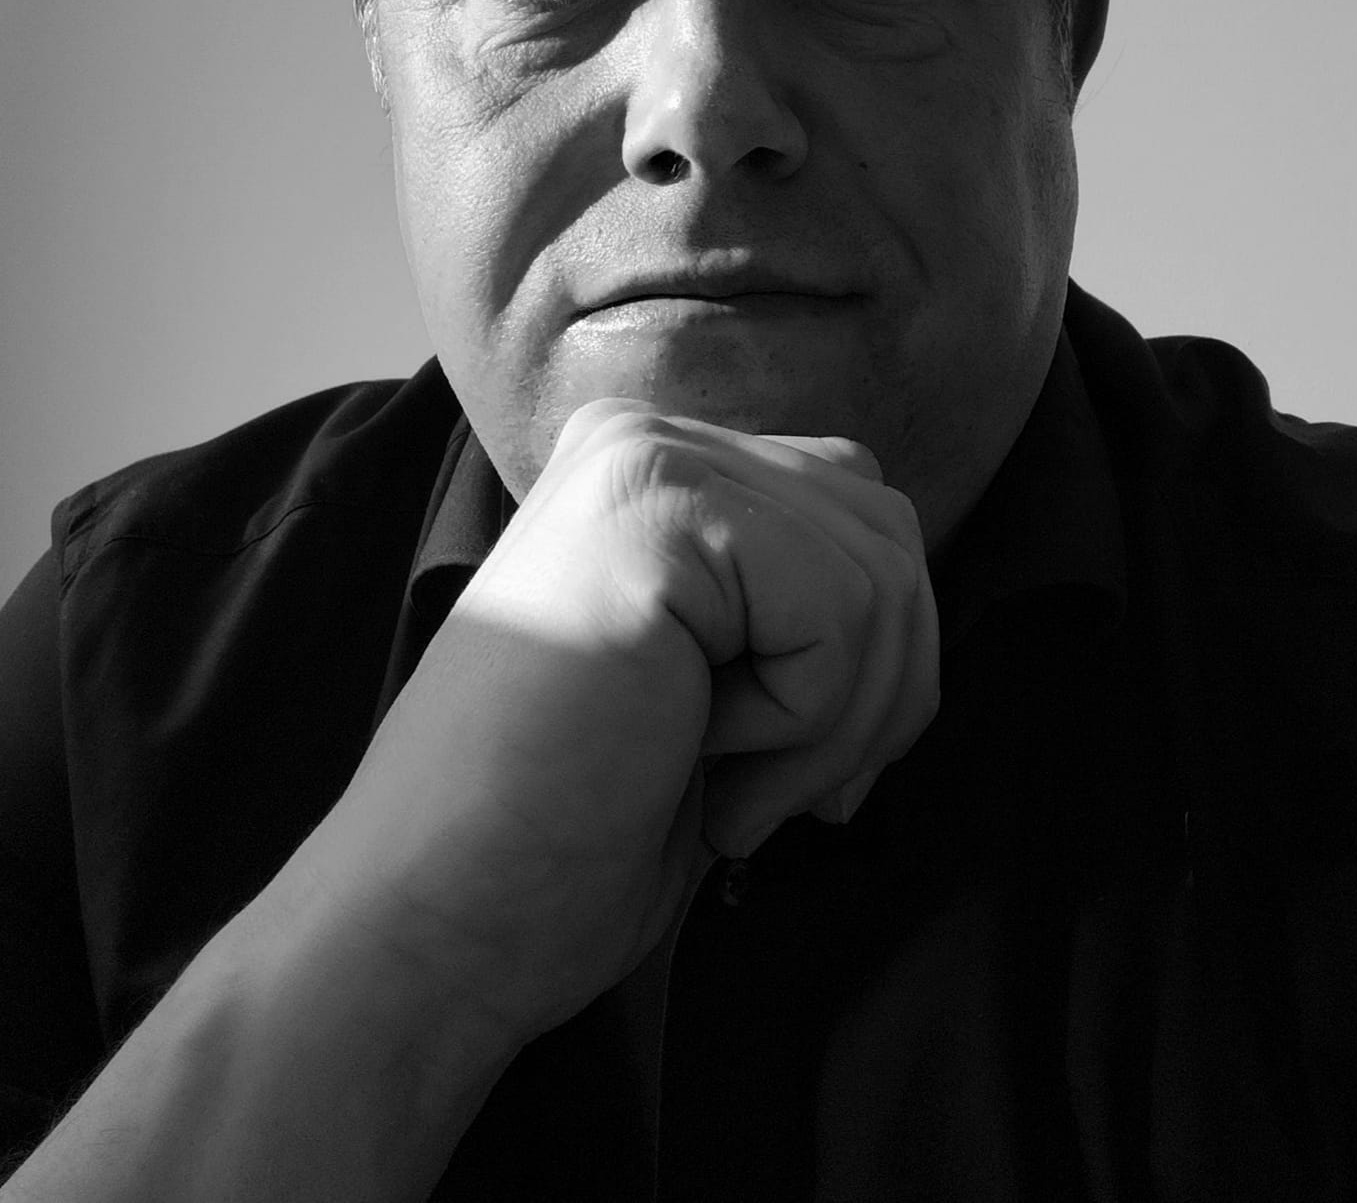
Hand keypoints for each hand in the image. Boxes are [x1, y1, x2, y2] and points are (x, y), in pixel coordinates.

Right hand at [293, 398, 939, 1054]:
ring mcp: (644, 459)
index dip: (868, 668)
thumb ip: (800, 603)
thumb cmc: (574, 832)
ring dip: (832, 725)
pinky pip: (841, 609)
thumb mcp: (719, 683)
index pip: (862, 519)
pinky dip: (806, 723)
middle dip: (874, 695)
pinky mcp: (653, 508)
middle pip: (889, 534)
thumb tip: (919, 604)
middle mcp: (646, 436)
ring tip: (718, 780)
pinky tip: (694, 757)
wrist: (437, 919)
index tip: (788, 777)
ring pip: (880, 573)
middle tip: (761, 794)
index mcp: (653, 469)